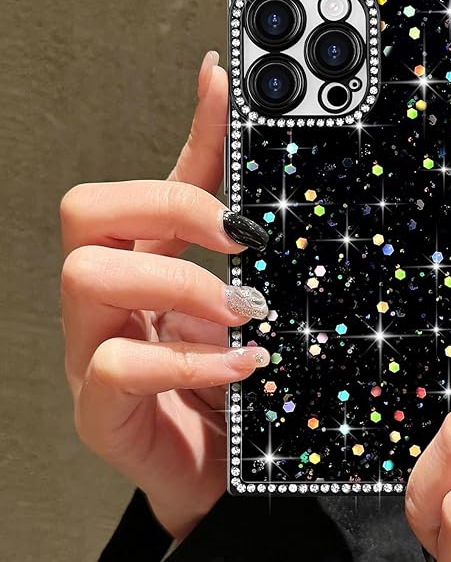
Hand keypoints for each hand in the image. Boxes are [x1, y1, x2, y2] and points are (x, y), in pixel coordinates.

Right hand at [59, 52, 269, 539]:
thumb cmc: (229, 373)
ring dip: (179, 284)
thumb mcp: (242, 290)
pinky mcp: (101, 412)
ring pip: (87, 278)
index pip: (144, 181)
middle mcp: (108, 298)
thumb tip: (252, 139)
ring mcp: (93, 352)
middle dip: (170, 210)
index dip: (190, 137)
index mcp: (142, 263)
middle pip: (86, 212)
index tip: (234, 96)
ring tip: (244, 312)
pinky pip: (114, 368)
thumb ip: (239, 219)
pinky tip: (240, 364)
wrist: (224, 464)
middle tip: (240, 240)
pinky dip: (184, 359)